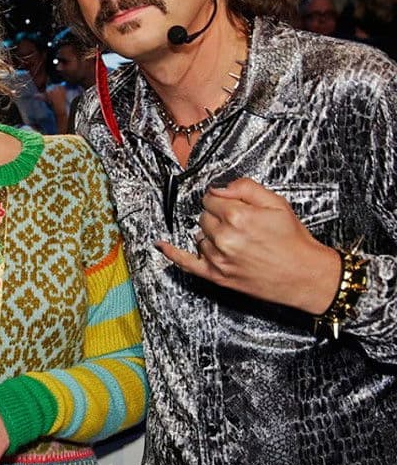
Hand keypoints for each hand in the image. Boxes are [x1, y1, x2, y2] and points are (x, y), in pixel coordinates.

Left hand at [156, 178, 339, 313]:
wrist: (305, 276)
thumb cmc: (294, 240)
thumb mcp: (277, 204)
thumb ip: (246, 188)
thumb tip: (219, 188)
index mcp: (238, 216)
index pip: (210, 198)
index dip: (221, 200)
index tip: (230, 204)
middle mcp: (224, 237)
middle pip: (203, 216)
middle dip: (217, 216)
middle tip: (240, 224)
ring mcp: (218, 258)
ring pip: (199, 236)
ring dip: (210, 234)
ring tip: (236, 240)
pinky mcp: (216, 276)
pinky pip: (186, 262)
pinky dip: (172, 253)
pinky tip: (160, 245)